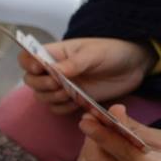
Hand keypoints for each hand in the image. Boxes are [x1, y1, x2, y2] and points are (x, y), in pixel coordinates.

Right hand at [20, 38, 153, 113]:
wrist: (133, 66)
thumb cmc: (111, 52)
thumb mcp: (93, 54)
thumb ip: (73, 63)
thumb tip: (52, 70)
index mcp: (54, 54)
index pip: (27, 58)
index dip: (28, 64)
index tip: (39, 68)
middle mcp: (53, 70)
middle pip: (30, 80)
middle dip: (41, 85)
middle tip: (59, 84)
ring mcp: (62, 86)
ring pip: (42, 96)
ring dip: (53, 97)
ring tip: (71, 93)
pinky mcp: (73, 100)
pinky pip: (57, 108)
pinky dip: (63, 108)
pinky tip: (76, 103)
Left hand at [77, 104, 160, 160]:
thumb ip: (133, 127)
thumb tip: (111, 111)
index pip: (122, 152)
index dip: (102, 134)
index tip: (87, 119)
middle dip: (91, 137)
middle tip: (91, 118)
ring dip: (88, 143)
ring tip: (98, 128)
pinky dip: (90, 150)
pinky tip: (100, 141)